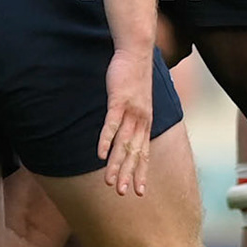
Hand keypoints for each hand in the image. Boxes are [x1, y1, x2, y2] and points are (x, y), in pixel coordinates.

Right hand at [97, 46, 154, 195]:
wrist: (136, 52)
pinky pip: (112, 124)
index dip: (141, 172)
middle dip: (129, 175)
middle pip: (135, 153)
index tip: (139, 192)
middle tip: (124, 194)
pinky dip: (106, 140)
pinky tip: (100, 155)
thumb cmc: (133, 76)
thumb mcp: (135, 101)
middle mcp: (142, 120)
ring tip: (109, 182)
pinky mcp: (119, 100)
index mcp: (146, 122)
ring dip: (116, 164)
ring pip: (123, 143)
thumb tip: (126, 130)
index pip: (144, 153)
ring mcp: (131, 111)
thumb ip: (131, 117)